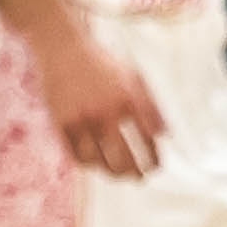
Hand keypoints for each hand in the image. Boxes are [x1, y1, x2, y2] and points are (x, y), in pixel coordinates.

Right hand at [29, 20, 166, 179]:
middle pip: (124, 157)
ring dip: (111, 172)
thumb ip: (151, 106)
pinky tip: (96, 163)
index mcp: (128, 100)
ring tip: (118, 175)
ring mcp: (82, 119)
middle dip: (135, 173)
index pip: (147, 140)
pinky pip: (77, 154)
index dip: (153, 158)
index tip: (156, 166)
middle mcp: (106, 112)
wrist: (63, 48)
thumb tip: (164, 135)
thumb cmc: (101, 62)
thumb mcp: (134, 77)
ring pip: (99, 161)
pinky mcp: (62, 123)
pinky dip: (88, 163)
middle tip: (139, 178)